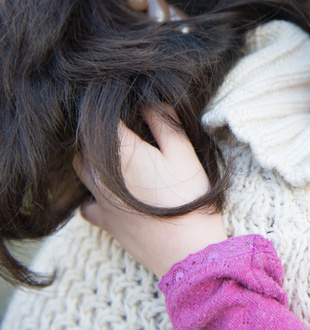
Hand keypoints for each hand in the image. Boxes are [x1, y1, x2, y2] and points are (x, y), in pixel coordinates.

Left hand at [76, 107, 227, 277]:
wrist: (186, 249)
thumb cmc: (188, 195)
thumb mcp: (183, 152)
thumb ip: (164, 122)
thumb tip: (148, 101)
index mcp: (120, 151)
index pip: (102, 118)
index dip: (118, 108)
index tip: (134, 107)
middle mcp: (99, 174)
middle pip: (85, 142)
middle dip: (102, 132)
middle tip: (130, 130)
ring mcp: (98, 199)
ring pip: (81, 169)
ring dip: (94, 157)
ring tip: (121, 156)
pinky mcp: (104, 221)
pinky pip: (86, 202)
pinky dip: (92, 192)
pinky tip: (109, 191)